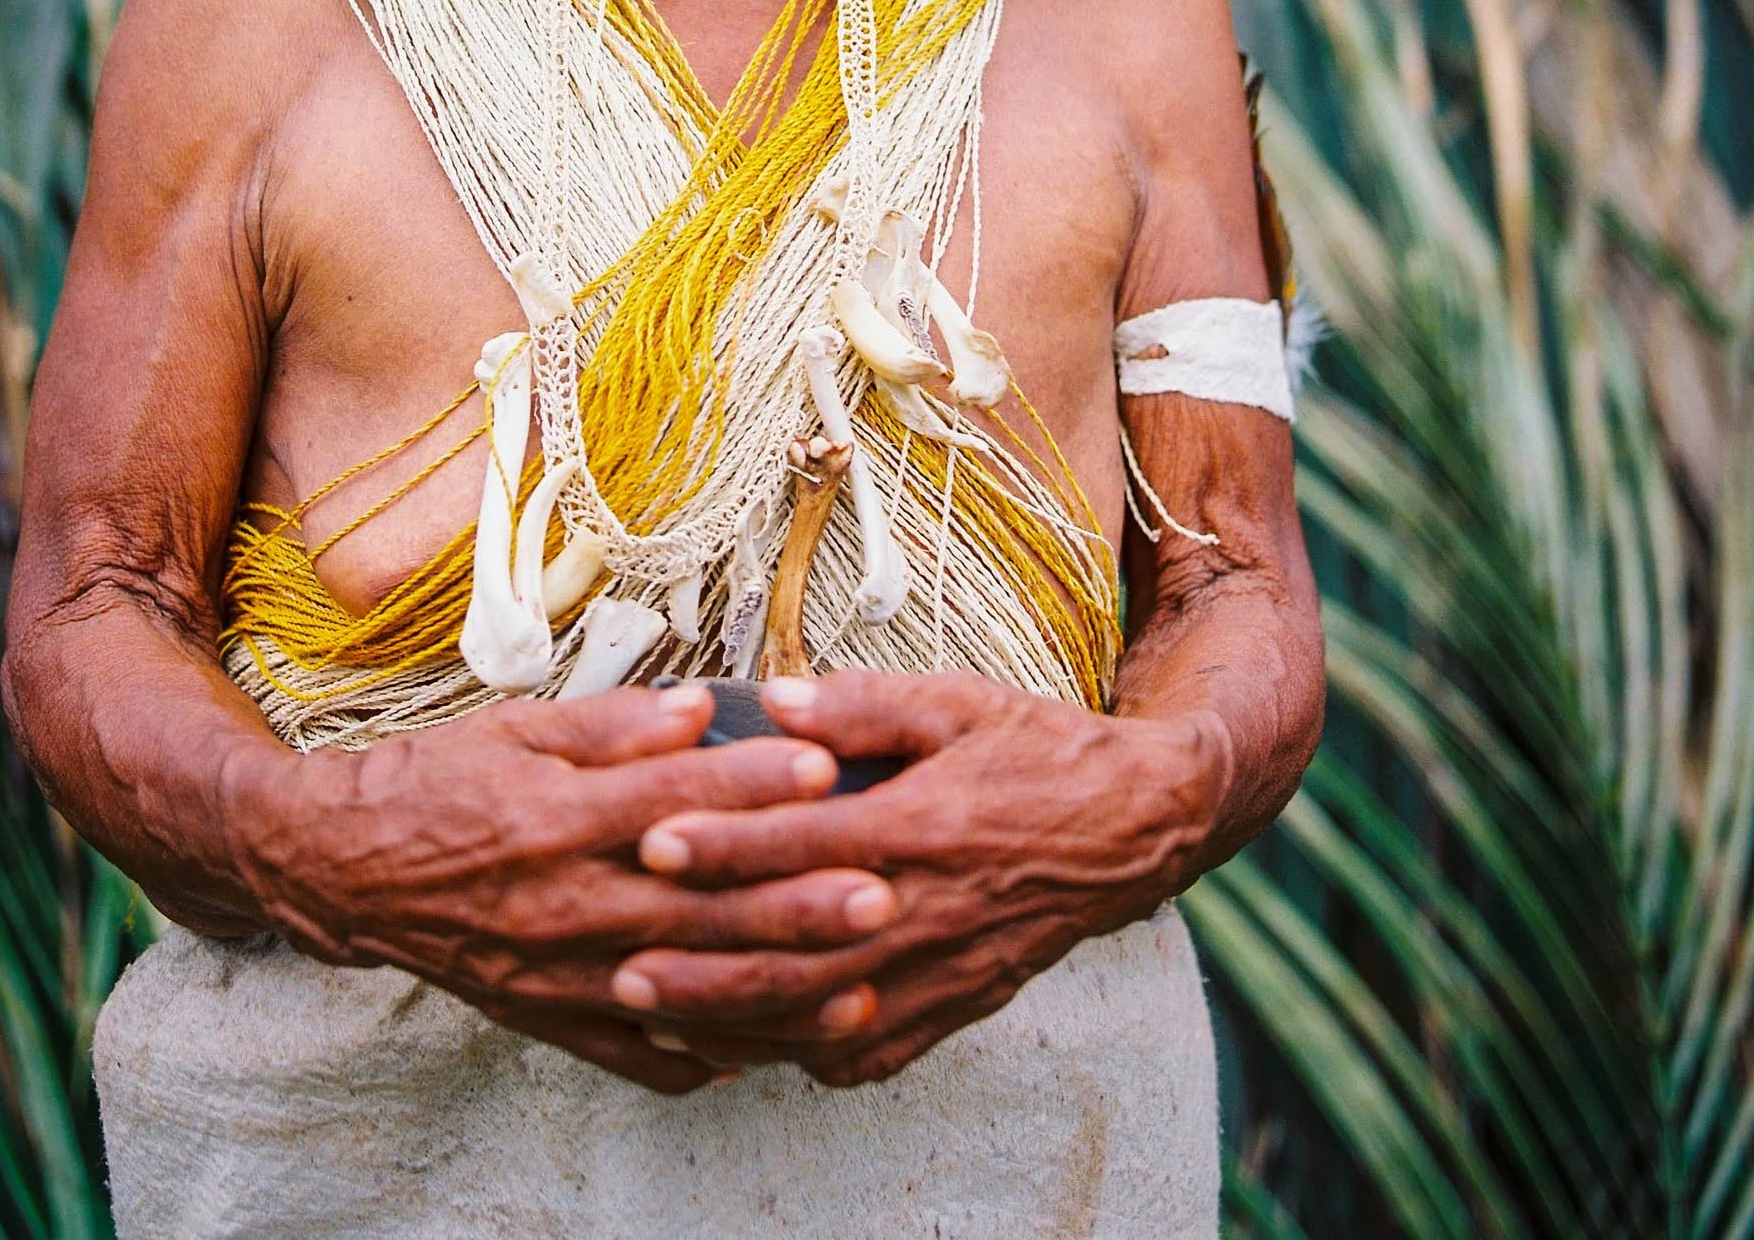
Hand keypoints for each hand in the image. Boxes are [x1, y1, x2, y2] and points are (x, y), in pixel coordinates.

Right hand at [231, 684, 899, 1093]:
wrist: (346, 868)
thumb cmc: (439, 783)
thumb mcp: (517, 730)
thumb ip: (613, 723)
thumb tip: (699, 708)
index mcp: (554, 815)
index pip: (670, 798)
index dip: (750, 781)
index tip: (827, 766)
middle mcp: (561, 901)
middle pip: (695, 906)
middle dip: (793, 903)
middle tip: (879, 893)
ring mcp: (557, 972)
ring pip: (682, 991)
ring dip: (773, 995)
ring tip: (856, 989)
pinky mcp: (549, 1017)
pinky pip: (637, 1050)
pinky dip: (704, 1054)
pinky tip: (771, 1050)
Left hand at [609, 671, 1231, 1084]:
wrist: (1134, 827)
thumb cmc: (1040, 752)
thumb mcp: (960, 700)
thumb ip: (865, 703)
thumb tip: (776, 696)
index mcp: (925, 824)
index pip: (804, 842)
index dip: (725, 843)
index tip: (650, 839)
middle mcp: (929, 909)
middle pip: (797, 952)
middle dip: (705, 961)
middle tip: (620, 960)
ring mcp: (943, 970)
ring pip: (821, 1016)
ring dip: (735, 1020)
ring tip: (656, 1015)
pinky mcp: (955, 1006)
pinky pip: (868, 1051)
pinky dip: (799, 1057)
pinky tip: (743, 1049)